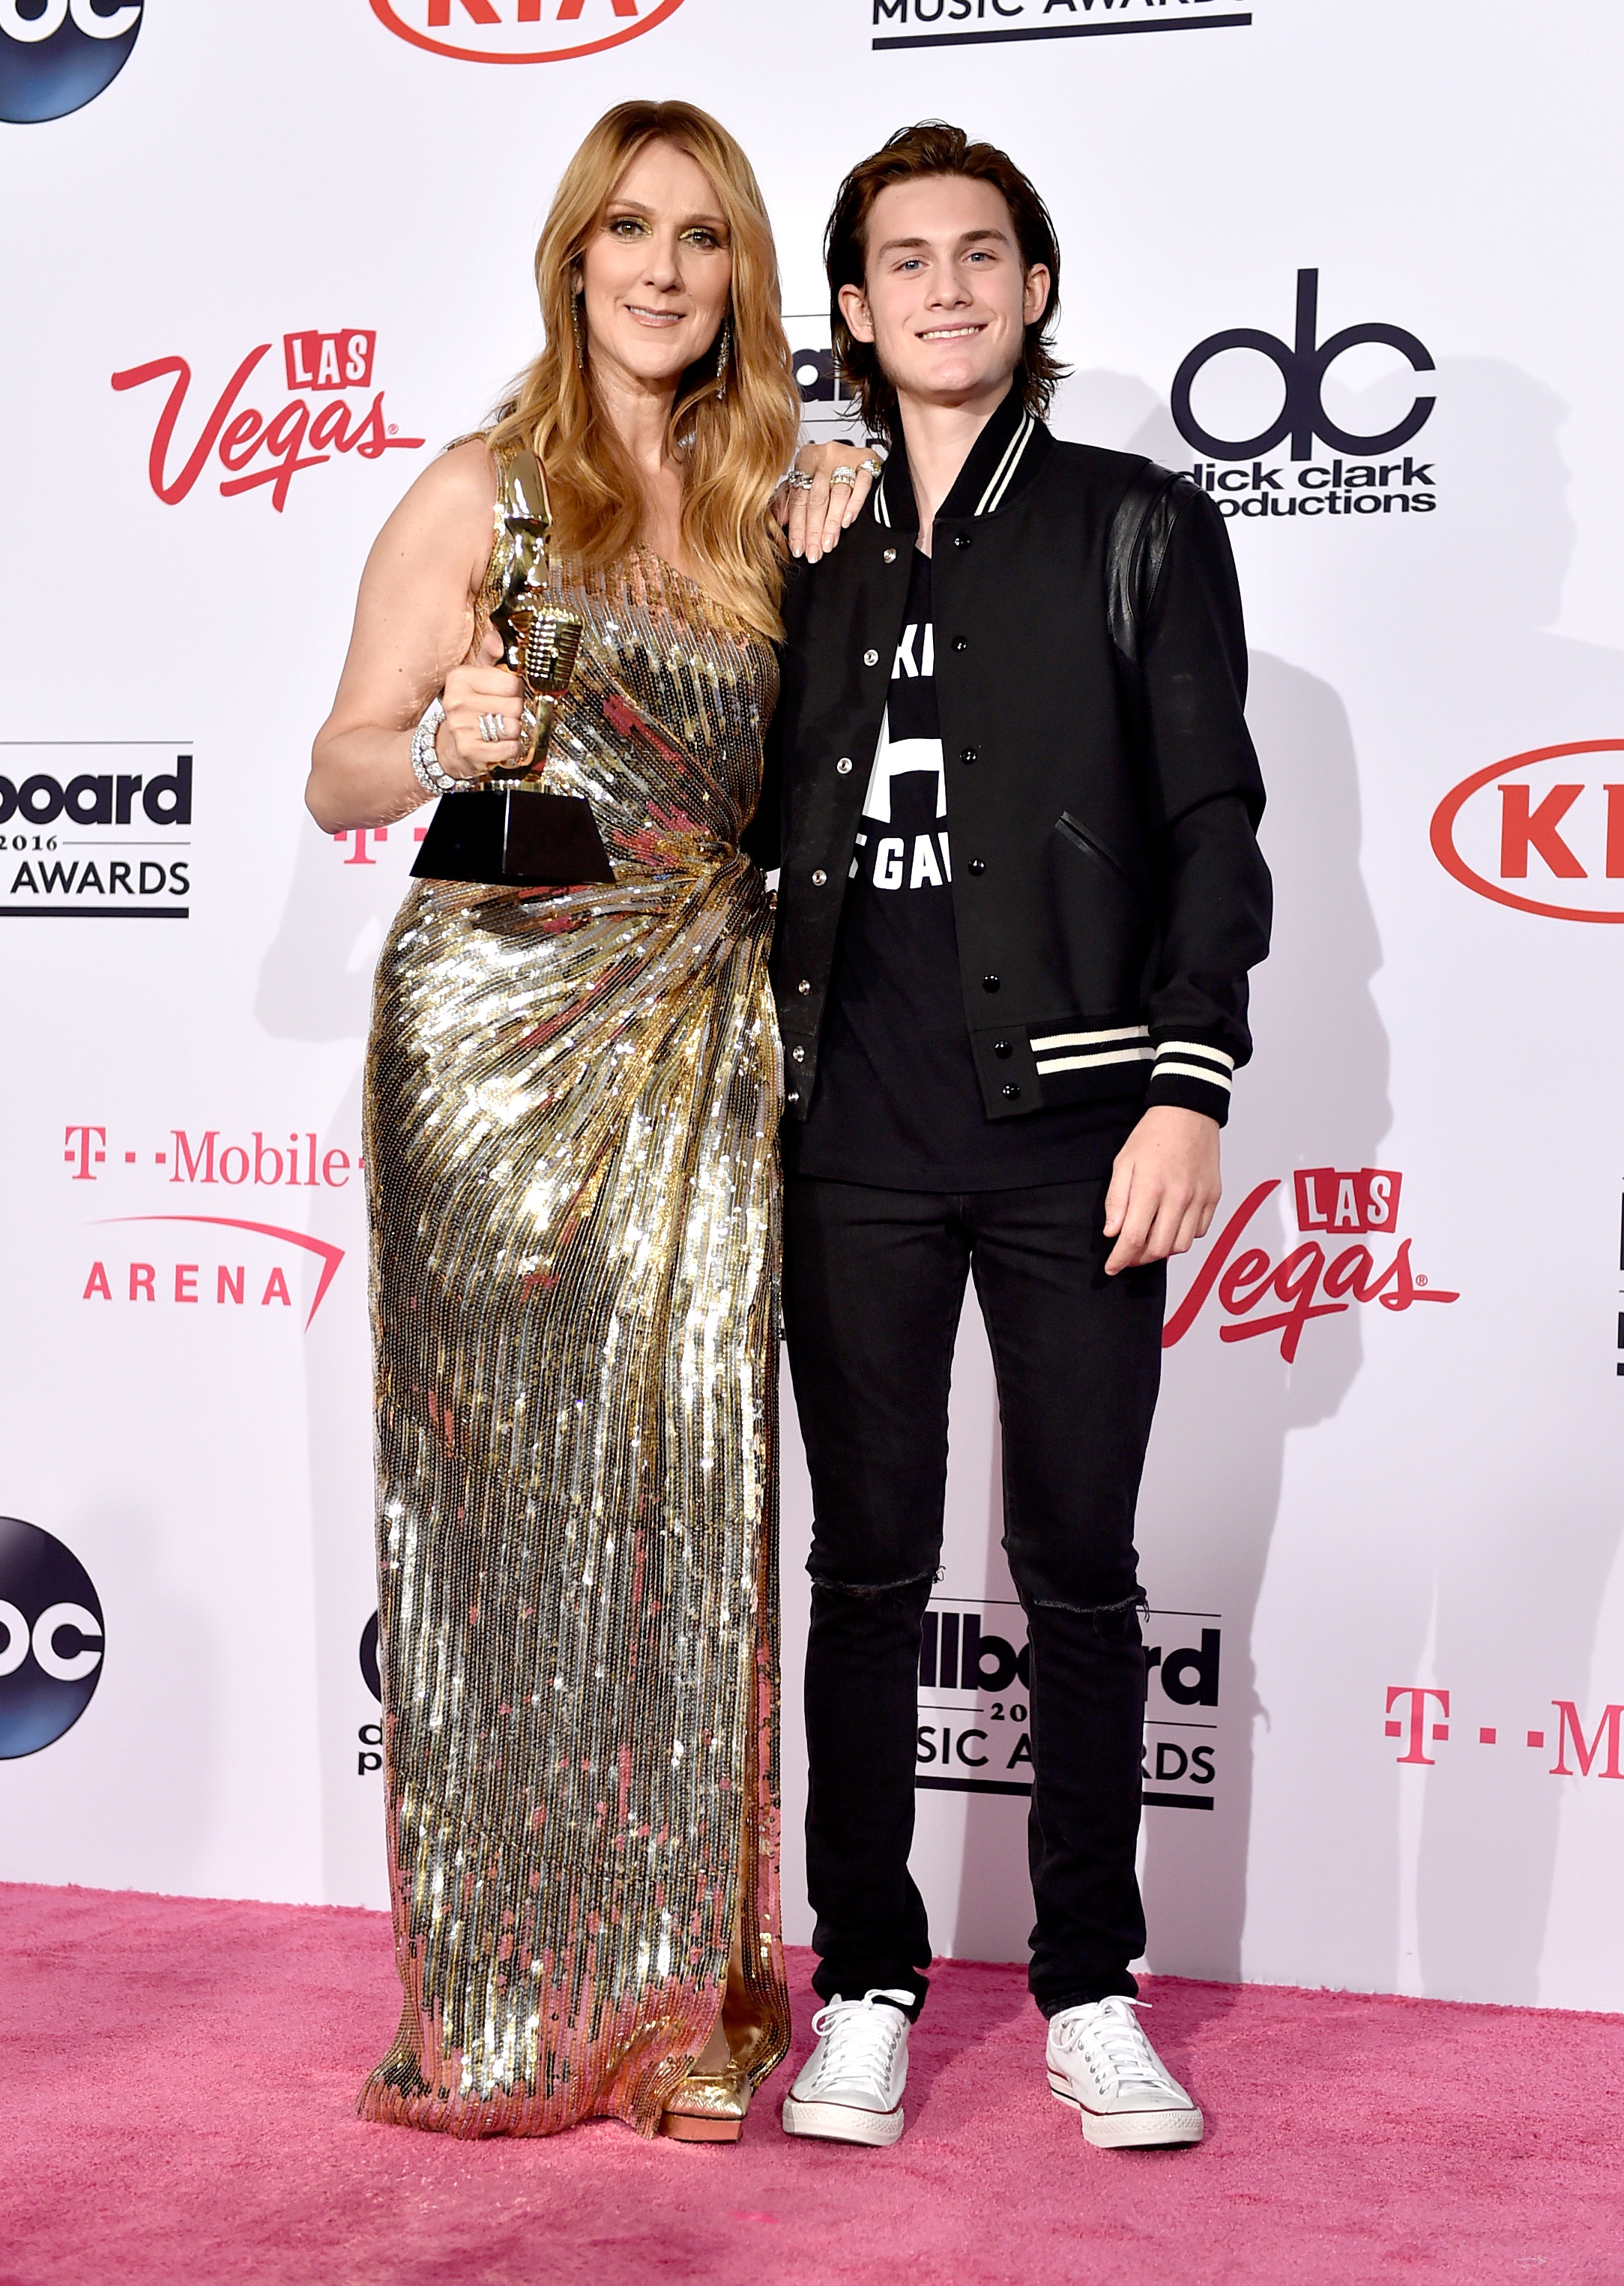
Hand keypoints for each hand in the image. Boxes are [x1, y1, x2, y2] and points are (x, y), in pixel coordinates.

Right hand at [436, 628, 524, 778]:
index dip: (515, 690)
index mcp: (459, 678)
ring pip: (513, 727)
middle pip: (515, 705)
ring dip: (513, 731)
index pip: (511, 682)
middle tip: (501, 714)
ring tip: (499, 729)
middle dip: (515, 712)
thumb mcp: (476, 677)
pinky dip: (512, 748)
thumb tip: (500, 636)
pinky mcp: (469, 750)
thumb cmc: (469, 708)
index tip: (505, 694)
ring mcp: (461, 727)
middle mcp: (456, 701)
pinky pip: (509, 748)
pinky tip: (501, 744)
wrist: (449, 746)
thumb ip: (491, 655)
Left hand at [774, 441, 881, 561]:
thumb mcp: (805, 479)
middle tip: (814, 552)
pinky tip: (847, 521)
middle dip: (814, 530)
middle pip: (817, 498)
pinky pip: (862, 484)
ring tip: (828, 544)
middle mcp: (825, 456)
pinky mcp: (868, 460)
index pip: (799, 498)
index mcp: (806, 459)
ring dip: (832, 523)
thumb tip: (780, 519)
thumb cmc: (829, 468)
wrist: (862, 453)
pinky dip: (854, 504)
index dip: (797, 526)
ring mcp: (847, 456)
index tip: (798, 547)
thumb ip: (790, 498)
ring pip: (838, 494)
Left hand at [1102, 1106, 1221, 1275]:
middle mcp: (1179, 1197)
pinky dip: (1183, 1237)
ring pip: (1181, 1246)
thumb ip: (1117, 1199)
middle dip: (1139, 1259)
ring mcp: (1200, 1199)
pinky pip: (1199, 1232)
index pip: (1134, 1238)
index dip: (1120, 1259)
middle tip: (1127, 1254)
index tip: (1111, 1268)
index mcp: (1151, 1188)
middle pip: (1158, 1248)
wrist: (1189, 1113)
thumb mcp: (1124, 1162)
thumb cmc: (1152, 1135)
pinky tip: (1171, 1226)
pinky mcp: (1213, 1197)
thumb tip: (1113, 1232)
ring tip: (1149, 1241)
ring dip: (1161, 1251)